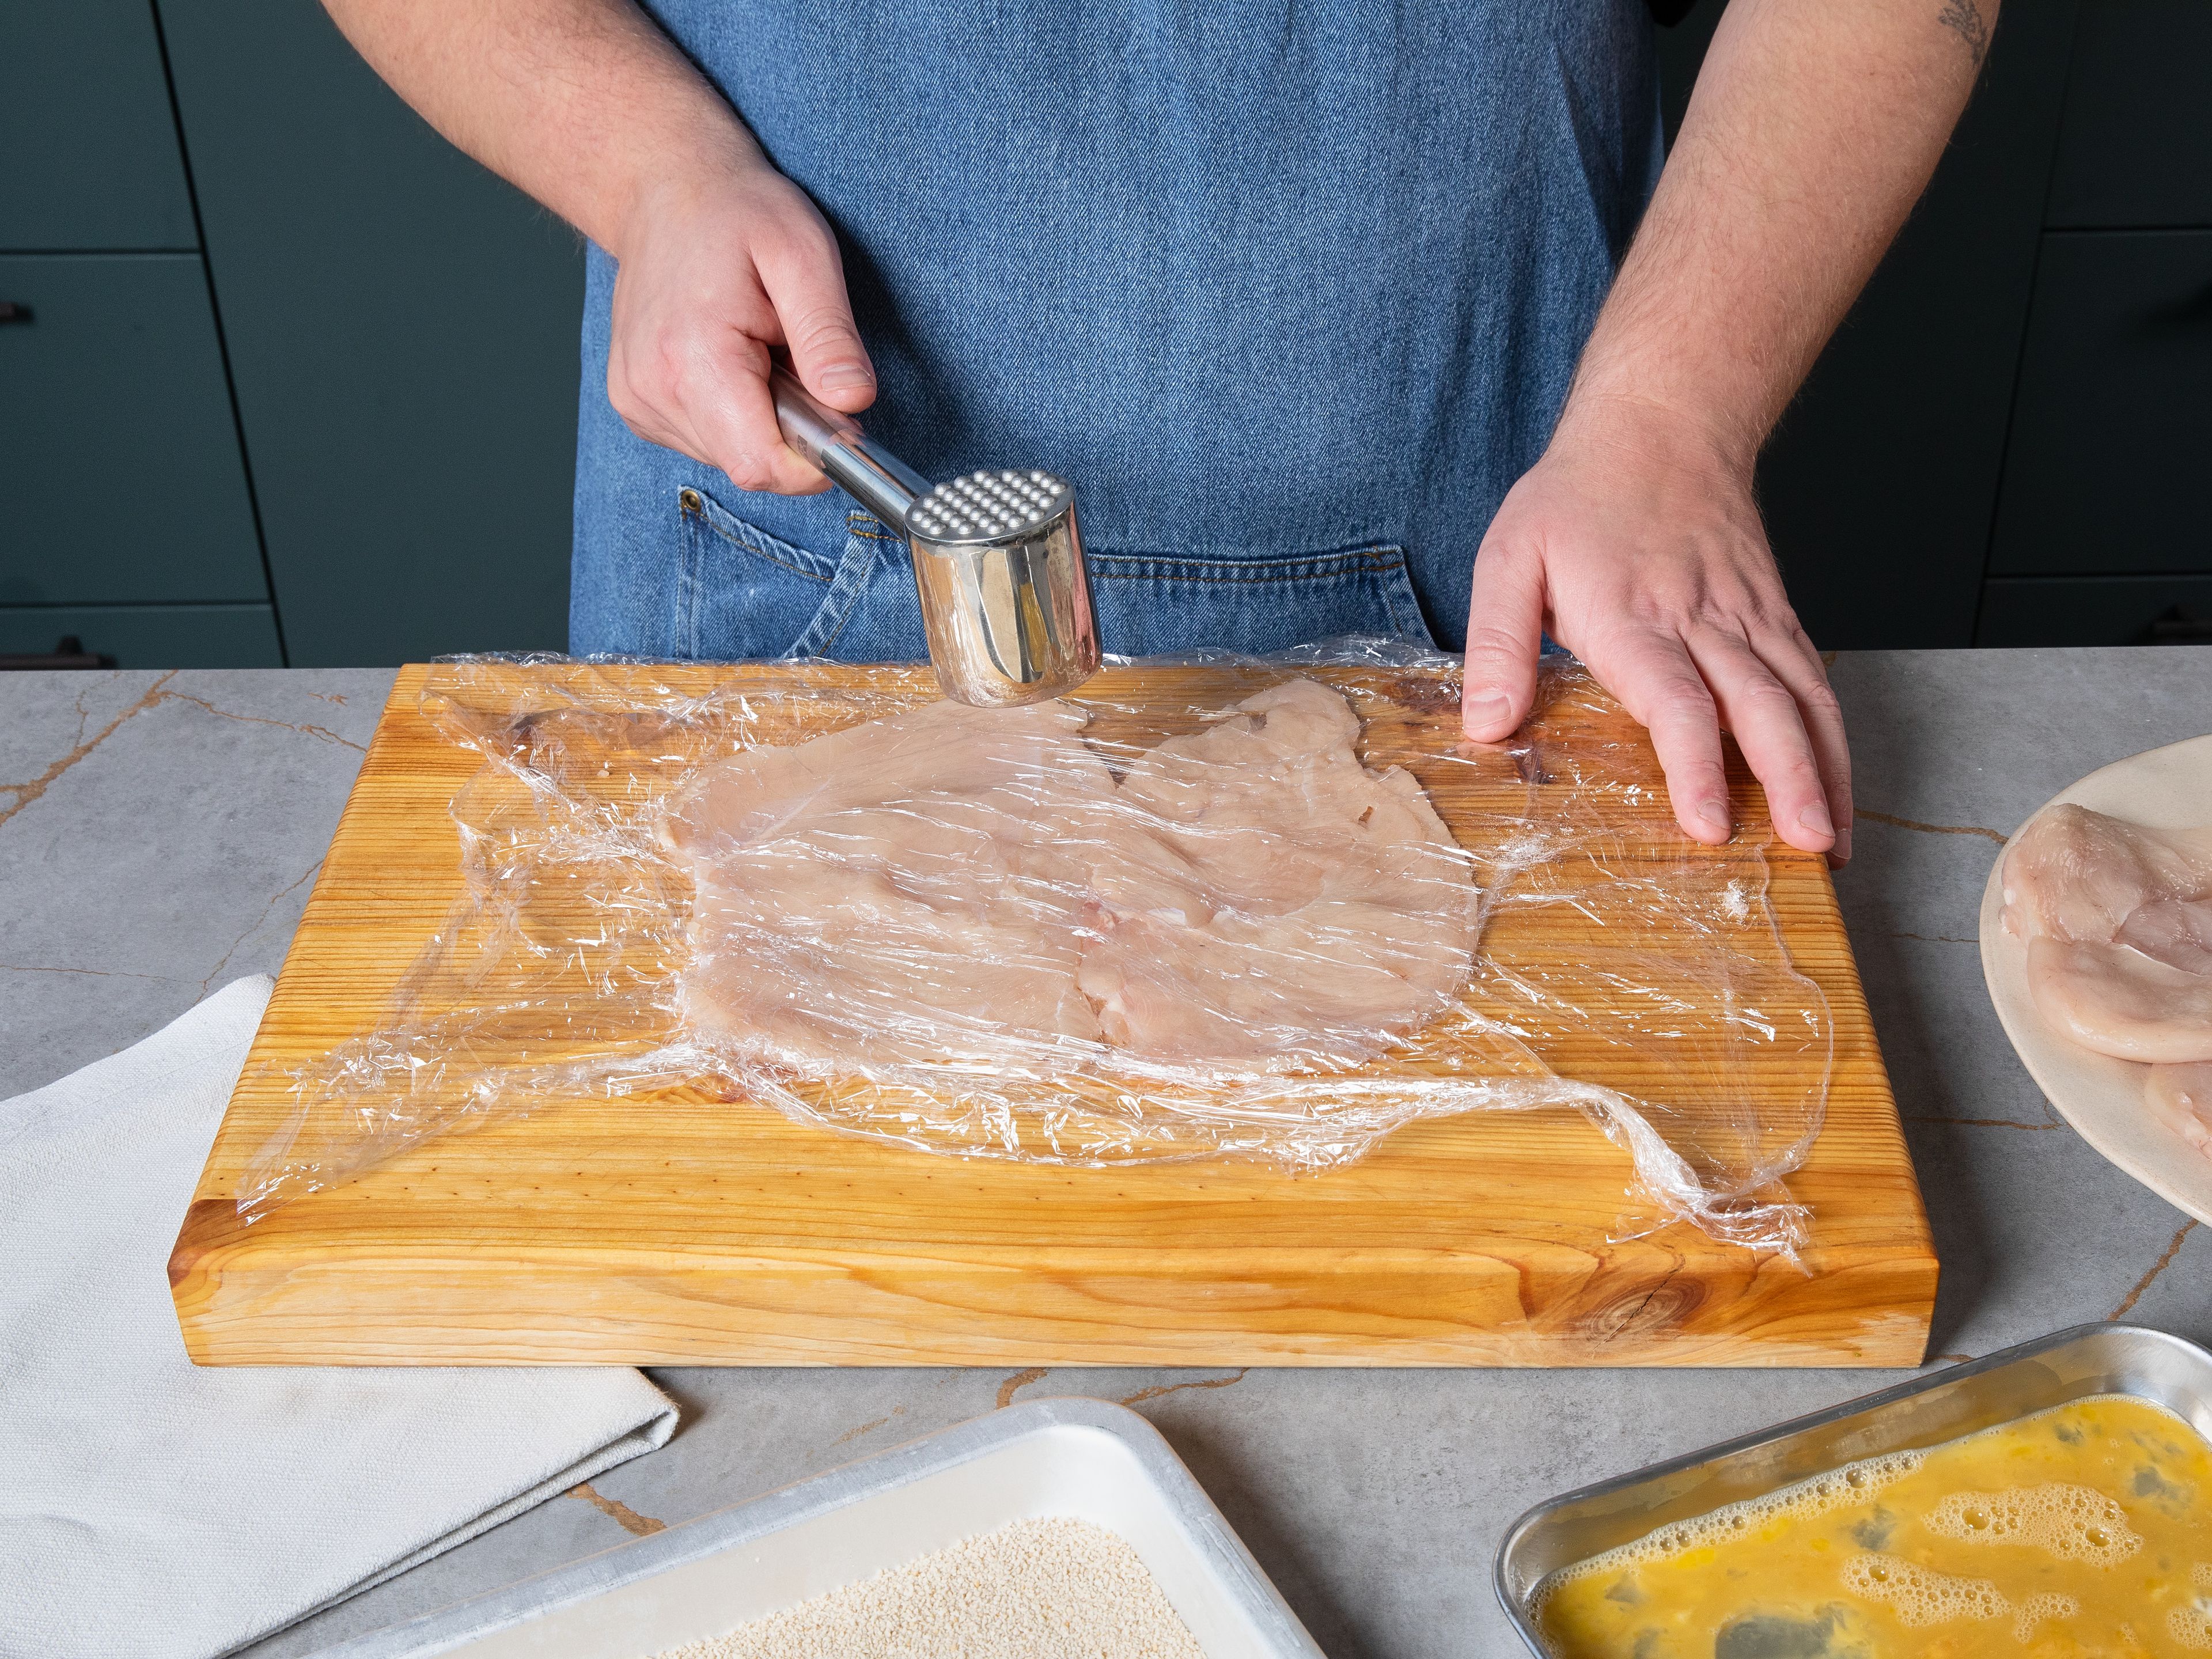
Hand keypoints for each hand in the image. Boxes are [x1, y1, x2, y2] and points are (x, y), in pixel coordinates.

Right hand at [604, 159, 874, 494]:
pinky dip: (734, 412)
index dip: (813, 459)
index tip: (832, 410)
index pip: (760, 465)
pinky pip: (707, 440)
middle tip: (791, 357)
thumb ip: (829, 335)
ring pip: (730, 456)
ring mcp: (637, 401)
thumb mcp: (803, 254)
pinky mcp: (636, 405)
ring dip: (762, 417)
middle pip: (749, 463)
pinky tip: (730, 358)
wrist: (665, 189)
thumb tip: (854, 402)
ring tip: (757, 348)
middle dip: (790, 428)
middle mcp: (652, 390)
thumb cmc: (736, 212)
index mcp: (692, 357)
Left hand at [1459, 396, 1851, 864]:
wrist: (1661, 423)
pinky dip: (1833, 739)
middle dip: (1790, 781)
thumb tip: (1485, 725)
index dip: (1695, 765)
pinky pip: (1814, 680)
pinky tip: (1835, 790)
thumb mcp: (1509, 557)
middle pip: (1761, 708)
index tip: (1710, 822)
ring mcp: (1749, 617)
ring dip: (1825, 772)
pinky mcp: (1775, 614)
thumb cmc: (1576, 499)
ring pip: (1804, 698)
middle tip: (1807, 845)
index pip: (1676, 702)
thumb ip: (1495, 644)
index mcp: (1634, 619)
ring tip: (1832, 842)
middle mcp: (1703, 622)